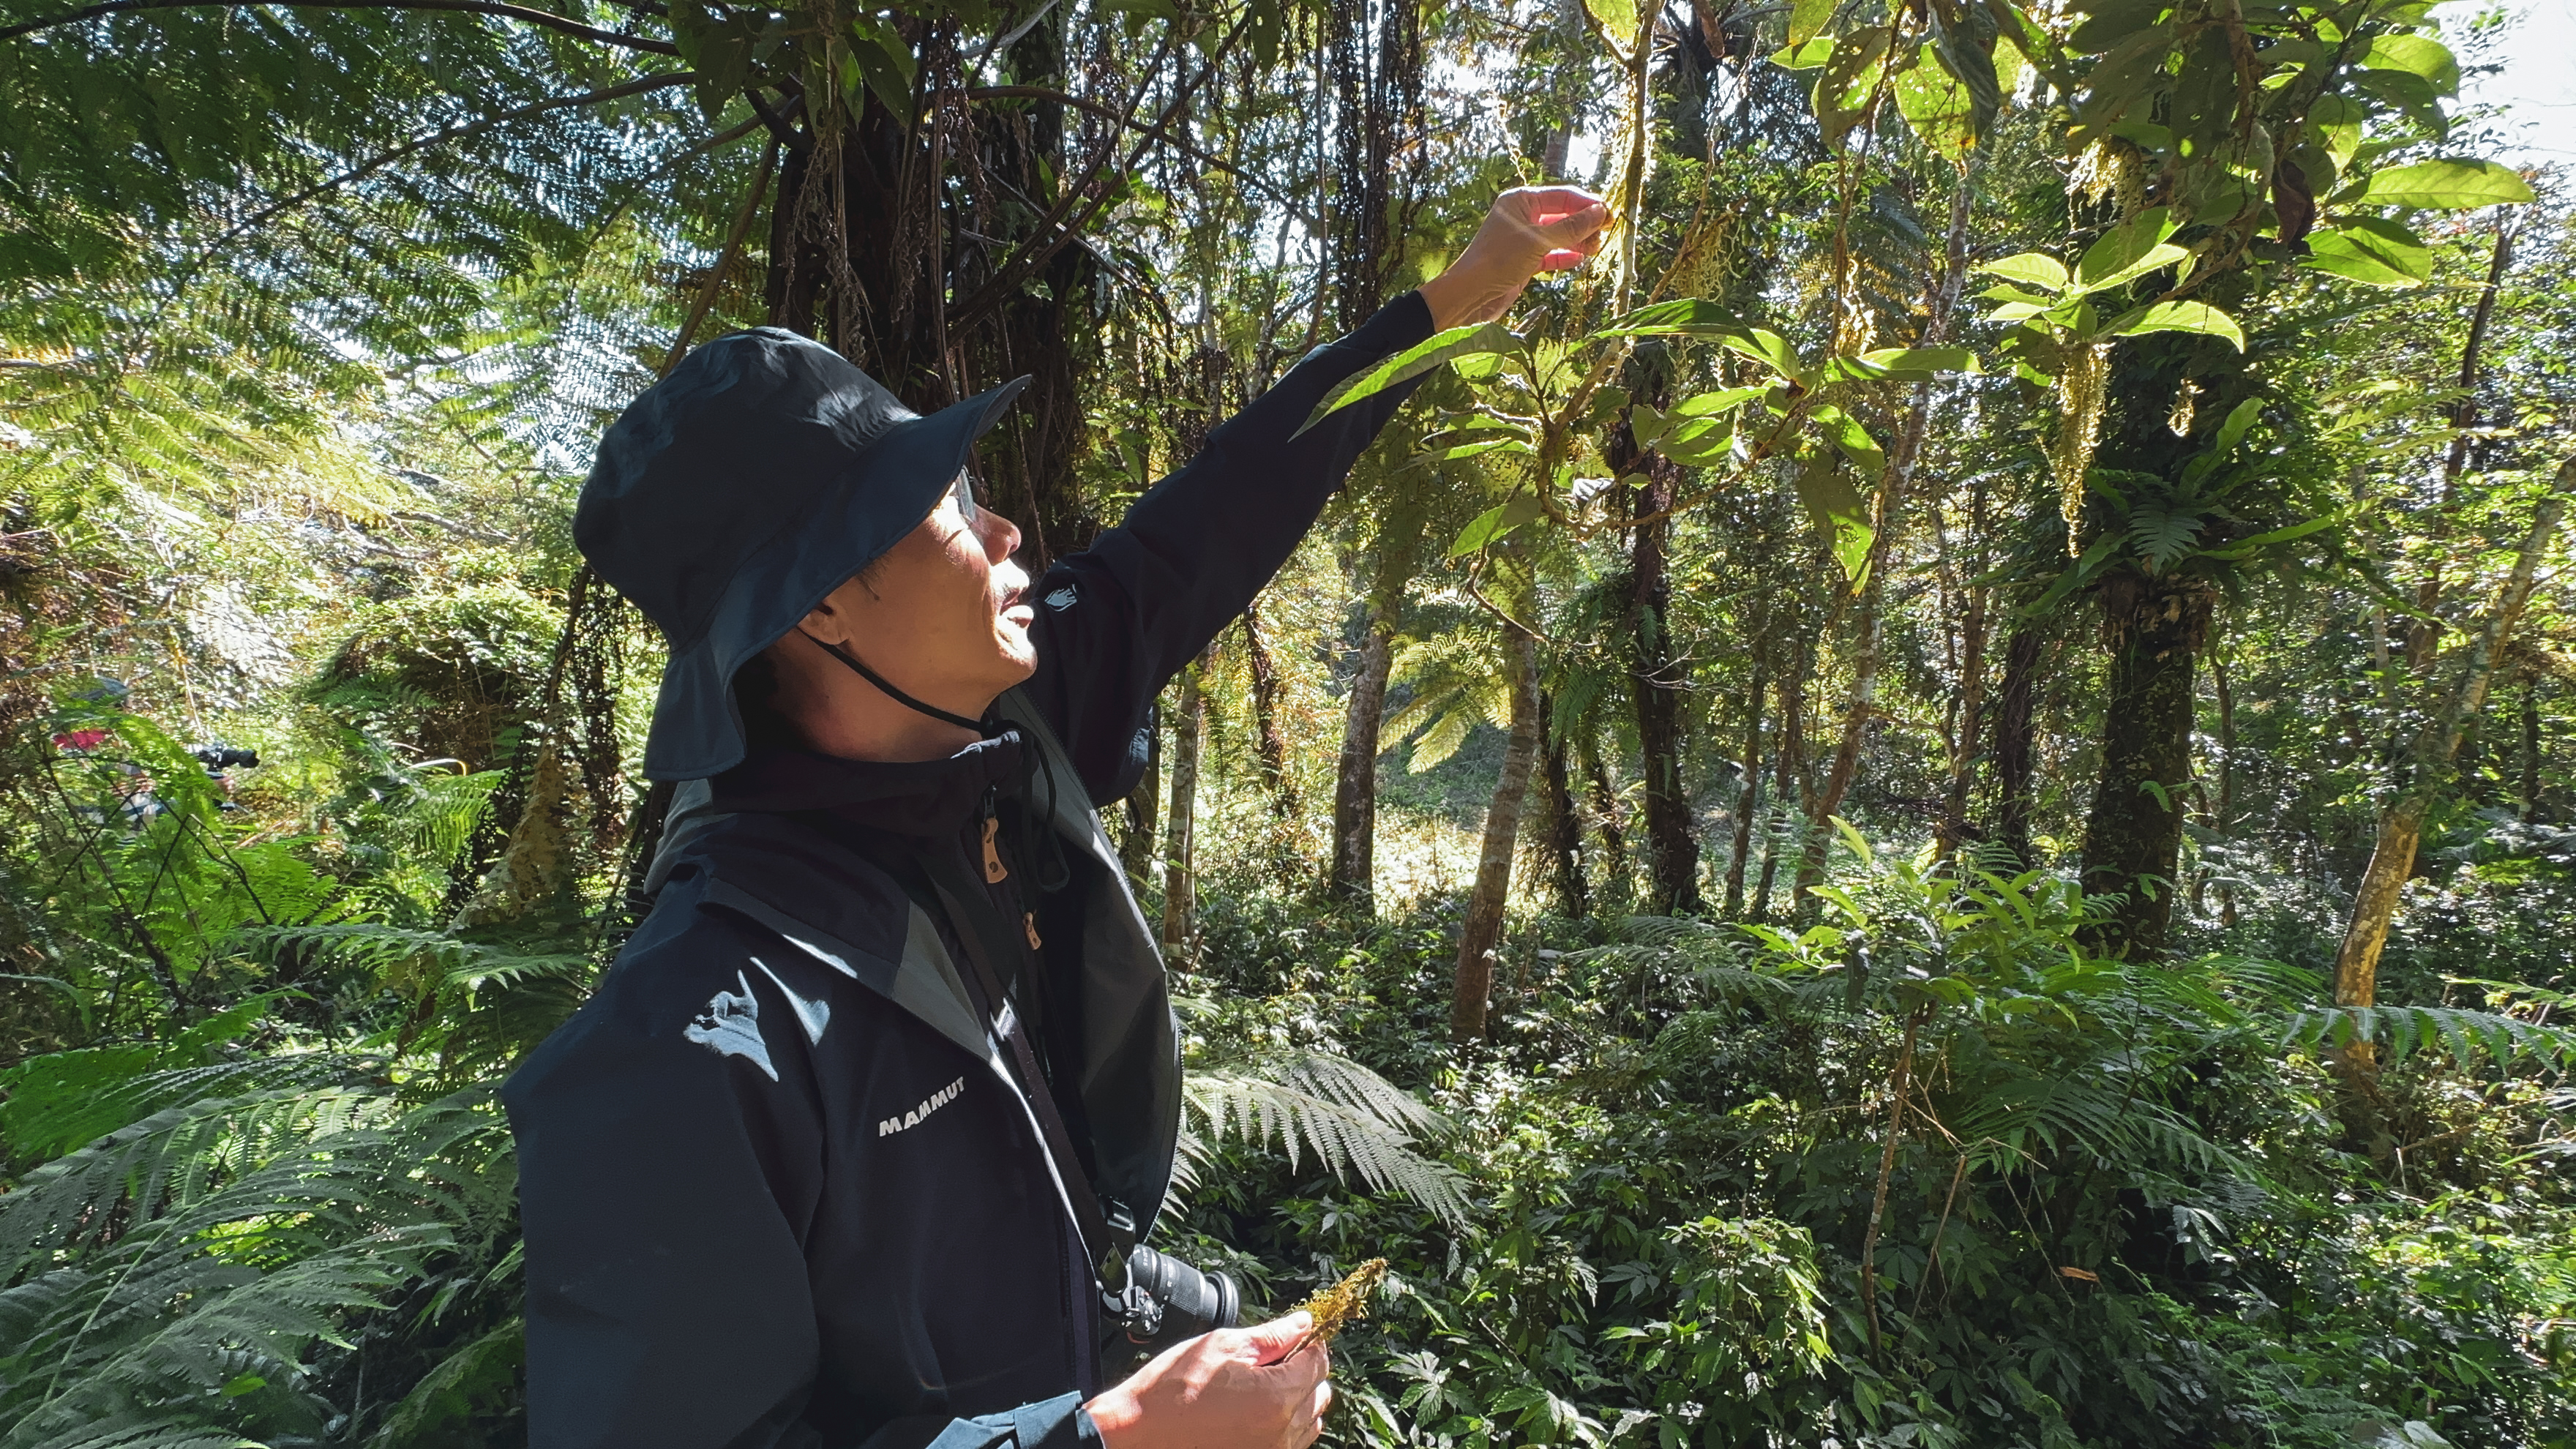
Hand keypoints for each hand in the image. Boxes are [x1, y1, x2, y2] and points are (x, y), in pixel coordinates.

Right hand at [1085, 1313, 1332, 1448]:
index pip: (1319, 1364)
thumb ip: (1270, 1336)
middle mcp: (1282, 1433)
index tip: (1295, 1337)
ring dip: (1295, 1400)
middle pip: (1319, 1394)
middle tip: (1269, 1361)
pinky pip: (1291, 1443)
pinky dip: (1283, 1425)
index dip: (1309, 1344)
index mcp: (1276, 1398)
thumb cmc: (1172, 1391)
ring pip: (1309, 1422)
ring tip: (1257, 1388)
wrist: (1139, 1433)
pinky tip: (1252, 1412)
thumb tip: (1302, 1323)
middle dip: (1302, 1372)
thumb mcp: (1220, 1347)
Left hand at [1417, 185, 1611, 329]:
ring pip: (1558, 235)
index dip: (1586, 204)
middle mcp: (1522, 216)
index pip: (1562, 196)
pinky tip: (1580, 260)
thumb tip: (1599, 212)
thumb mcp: (1538, 241)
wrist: (1471, 294)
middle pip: (1562, 214)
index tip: (1609, 215)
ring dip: (1578, 241)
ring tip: (1595, 248)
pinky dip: (1565, 256)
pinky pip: (1551, 254)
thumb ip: (1571, 227)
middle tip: (1604, 234)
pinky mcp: (1524, 260)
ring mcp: (1523, 239)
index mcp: (1521, 201)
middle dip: (1583, 224)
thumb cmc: (1499, 260)